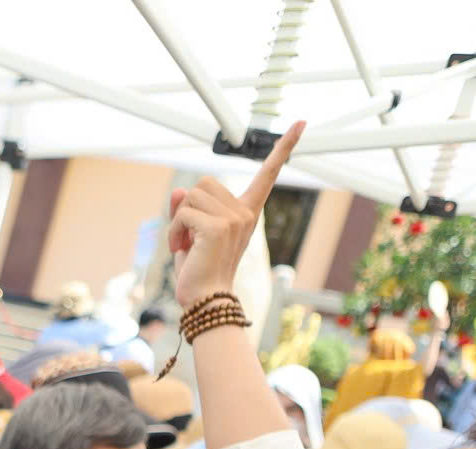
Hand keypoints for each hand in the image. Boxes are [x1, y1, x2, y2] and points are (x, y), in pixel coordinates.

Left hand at [165, 121, 302, 307]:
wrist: (205, 298)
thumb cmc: (199, 269)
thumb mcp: (191, 234)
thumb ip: (186, 210)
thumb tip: (179, 190)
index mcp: (246, 211)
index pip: (268, 175)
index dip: (283, 148)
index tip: (301, 123)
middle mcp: (245, 212)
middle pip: (205, 182)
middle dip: (187, 207)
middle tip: (188, 237)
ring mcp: (235, 219)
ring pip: (191, 196)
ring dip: (178, 220)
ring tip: (185, 244)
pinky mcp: (219, 227)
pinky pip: (183, 212)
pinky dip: (174, 230)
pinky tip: (181, 249)